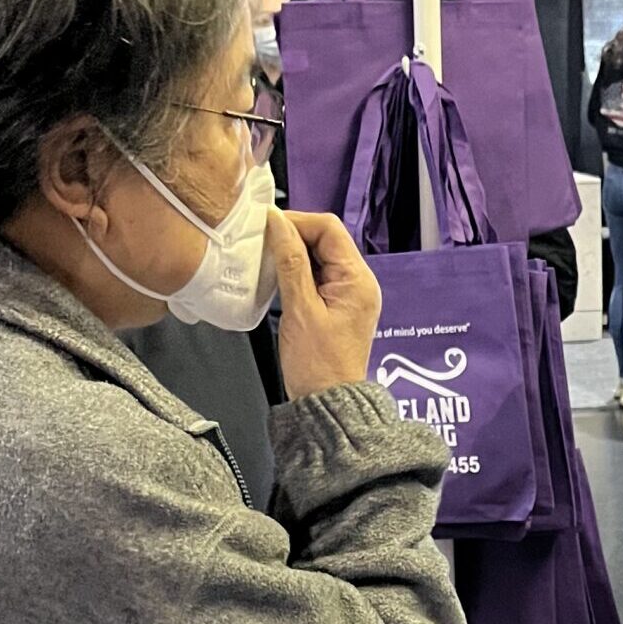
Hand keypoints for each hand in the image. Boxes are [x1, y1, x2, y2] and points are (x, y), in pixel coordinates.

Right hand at [270, 209, 381, 398]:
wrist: (327, 402)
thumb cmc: (317, 365)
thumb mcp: (299, 308)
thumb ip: (290, 262)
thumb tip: (278, 224)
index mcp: (357, 279)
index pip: (329, 228)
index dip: (297, 221)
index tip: (267, 225)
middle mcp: (359, 282)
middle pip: (326, 239)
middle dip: (294, 235)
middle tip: (262, 241)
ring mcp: (350, 293)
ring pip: (320, 256)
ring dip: (293, 253)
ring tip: (266, 258)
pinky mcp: (338, 304)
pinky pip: (318, 275)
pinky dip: (297, 271)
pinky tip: (277, 277)